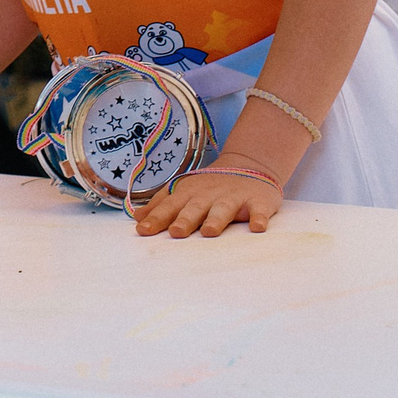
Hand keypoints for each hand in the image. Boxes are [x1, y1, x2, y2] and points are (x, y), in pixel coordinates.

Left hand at [133, 162, 282, 237]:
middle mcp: (209, 195)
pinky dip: (259, 218)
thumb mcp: (184, 190)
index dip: (156, 218)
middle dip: (184, 220)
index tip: (143, 231)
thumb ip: (162, 205)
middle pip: (194, 208)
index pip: (169, 206)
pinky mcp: (257, 202)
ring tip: (209, 232)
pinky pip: (259, 211)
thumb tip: (138, 219)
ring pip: (223, 209)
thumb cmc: (210, 186)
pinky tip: (257, 227)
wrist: (248, 164)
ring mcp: (234, 197)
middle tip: (175, 232)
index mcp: (189, 193)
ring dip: (216, 219)